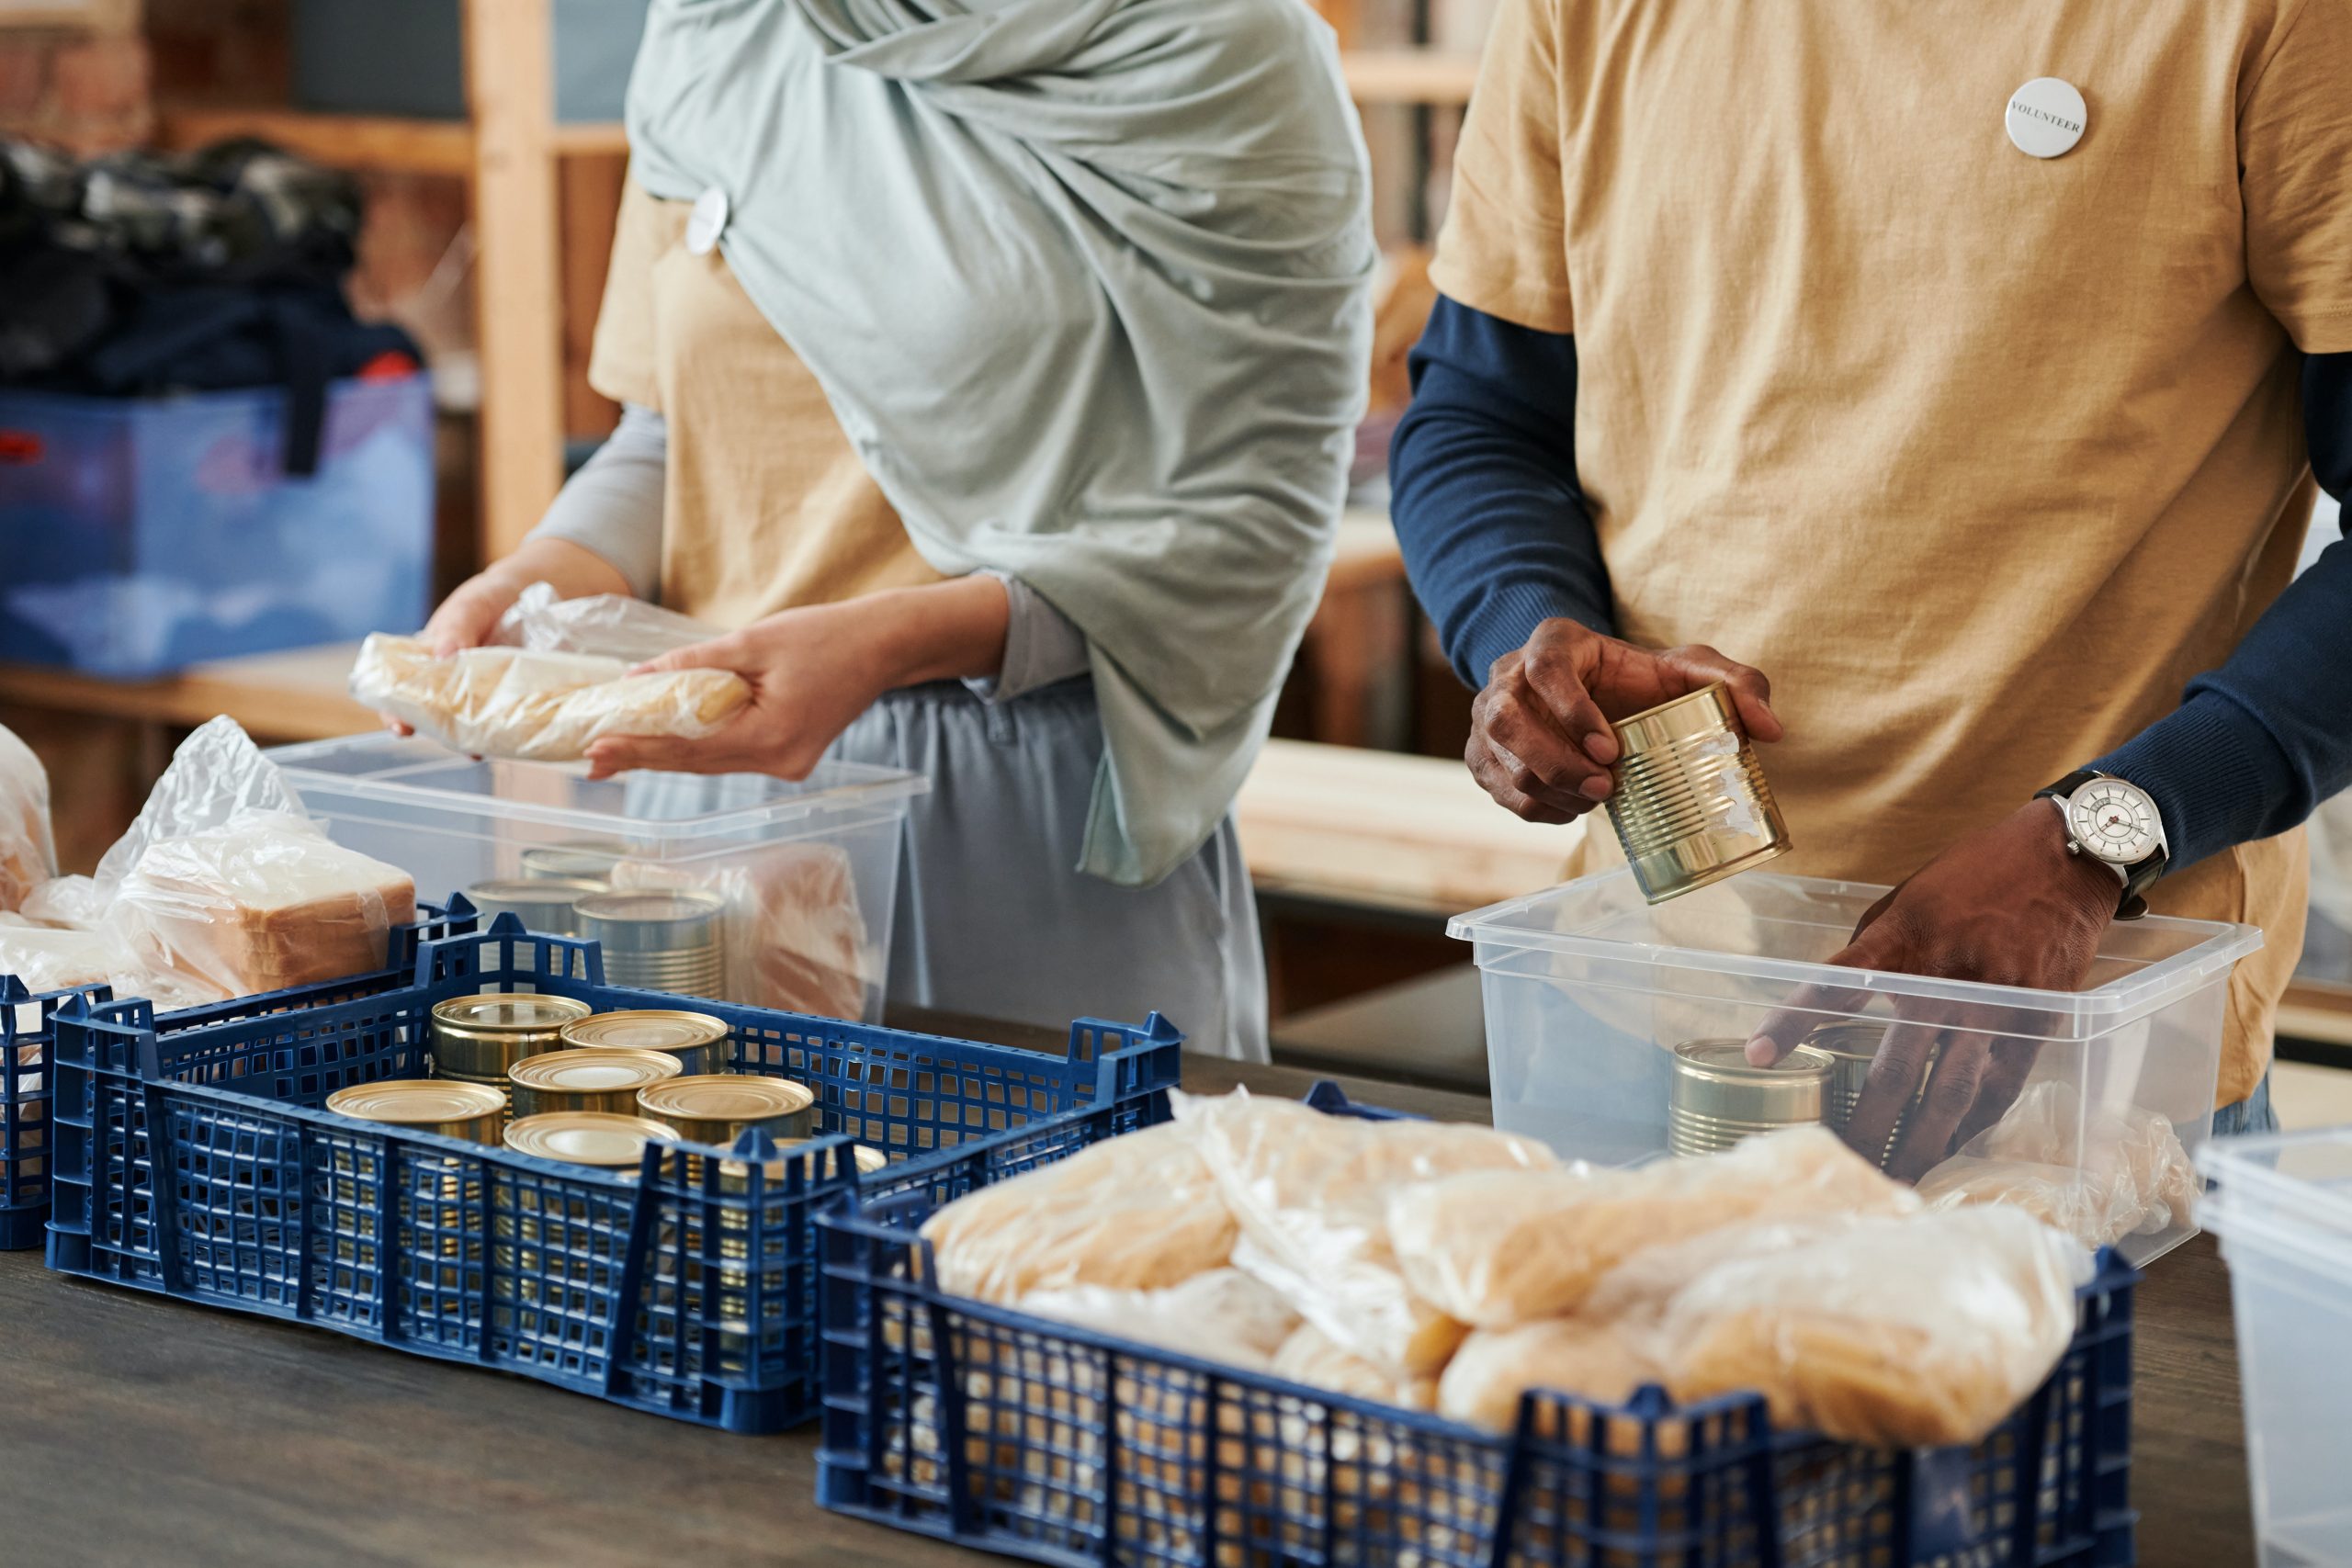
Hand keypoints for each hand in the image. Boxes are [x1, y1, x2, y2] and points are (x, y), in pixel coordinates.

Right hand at [384, 539, 632, 733]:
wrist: (542, 590)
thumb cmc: (492, 598)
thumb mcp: (472, 604)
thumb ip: (458, 627)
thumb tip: (442, 658)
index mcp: (430, 662)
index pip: (402, 693)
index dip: (397, 713)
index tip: (401, 729)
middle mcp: (453, 685)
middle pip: (439, 719)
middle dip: (446, 735)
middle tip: (462, 746)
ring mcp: (486, 697)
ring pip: (475, 726)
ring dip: (481, 739)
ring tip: (489, 747)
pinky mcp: (516, 701)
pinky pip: (511, 721)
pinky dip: (512, 731)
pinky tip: (520, 737)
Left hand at [582, 577, 1011, 780]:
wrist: (883, 645)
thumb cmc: (826, 636)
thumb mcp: (753, 641)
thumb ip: (694, 664)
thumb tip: (637, 679)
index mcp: (771, 737)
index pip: (689, 749)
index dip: (639, 748)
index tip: (596, 748)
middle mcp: (779, 762)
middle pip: (696, 763)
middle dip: (642, 757)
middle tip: (590, 760)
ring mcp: (786, 763)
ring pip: (712, 760)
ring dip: (665, 752)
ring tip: (616, 749)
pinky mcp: (789, 754)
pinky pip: (732, 752)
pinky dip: (697, 743)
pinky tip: (664, 738)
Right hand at [1467, 619, 1782, 821]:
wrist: (1594, 693)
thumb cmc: (1640, 679)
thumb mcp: (1691, 670)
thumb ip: (1737, 684)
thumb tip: (1770, 729)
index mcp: (1554, 643)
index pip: (1545, 667)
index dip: (1572, 710)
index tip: (1610, 749)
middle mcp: (1508, 675)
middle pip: (1508, 720)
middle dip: (1555, 762)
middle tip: (1605, 788)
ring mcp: (1488, 717)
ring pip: (1500, 760)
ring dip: (1548, 790)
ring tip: (1596, 799)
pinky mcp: (1484, 754)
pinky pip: (1499, 789)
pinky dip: (1537, 808)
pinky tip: (1574, 807)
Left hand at [1743, 802, 2121, 1179]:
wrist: (2062, 859)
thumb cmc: (1972, 877)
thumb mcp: (1905, 901)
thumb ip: (1873, 953)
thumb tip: (1833, 1007)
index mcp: (1903, 940)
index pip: (1835, 987)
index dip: (1794, 1023)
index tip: (1757, 1055)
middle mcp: (1948, 979)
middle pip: (1897, 1069)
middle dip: (1866, 1124)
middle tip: (1839, 1161)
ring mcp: (1996, 1007)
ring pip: (1951, 1093)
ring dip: (1920, 1143)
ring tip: (1893, 1178)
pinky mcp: (2037, 1025)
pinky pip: (1998, 1090)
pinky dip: (1970, 1126)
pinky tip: (1946, 1150)